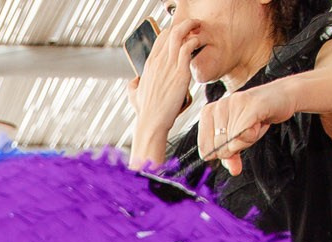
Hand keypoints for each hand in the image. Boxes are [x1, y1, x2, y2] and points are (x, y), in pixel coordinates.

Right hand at [128, 18, 200, 163]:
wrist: (152, 123)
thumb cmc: (145, 112)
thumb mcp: (133, 95)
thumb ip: (133, 84)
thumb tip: (135, 79)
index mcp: (148, 64)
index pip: (161, 38)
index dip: (173, 33)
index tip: (183, 36)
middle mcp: (157, 62)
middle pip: (171, 32)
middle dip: (184, 27)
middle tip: (194, 30)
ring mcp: (168, 66)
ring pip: (179, 34)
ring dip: (190, 29)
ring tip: (198, 31)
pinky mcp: (180, 73)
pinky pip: (188, 47)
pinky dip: (194, 41)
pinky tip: (198, 44)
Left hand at [197, 81, 295, 174]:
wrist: (282, 97)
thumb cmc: (257, 117)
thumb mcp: (238, 139)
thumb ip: (231, 156)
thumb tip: (233, 170)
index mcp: (208, 113)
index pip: (205, 150)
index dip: (223, 154)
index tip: (234, 141)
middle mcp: (217, 106)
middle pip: (220, 148)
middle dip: (237, 147)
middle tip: (248, 131)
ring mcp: (233, 102)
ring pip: (233, 142)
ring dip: (248, 140)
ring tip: (254, 124)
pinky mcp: (250, 103)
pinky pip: (244, 133)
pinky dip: (253, 135)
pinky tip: (258, 124)